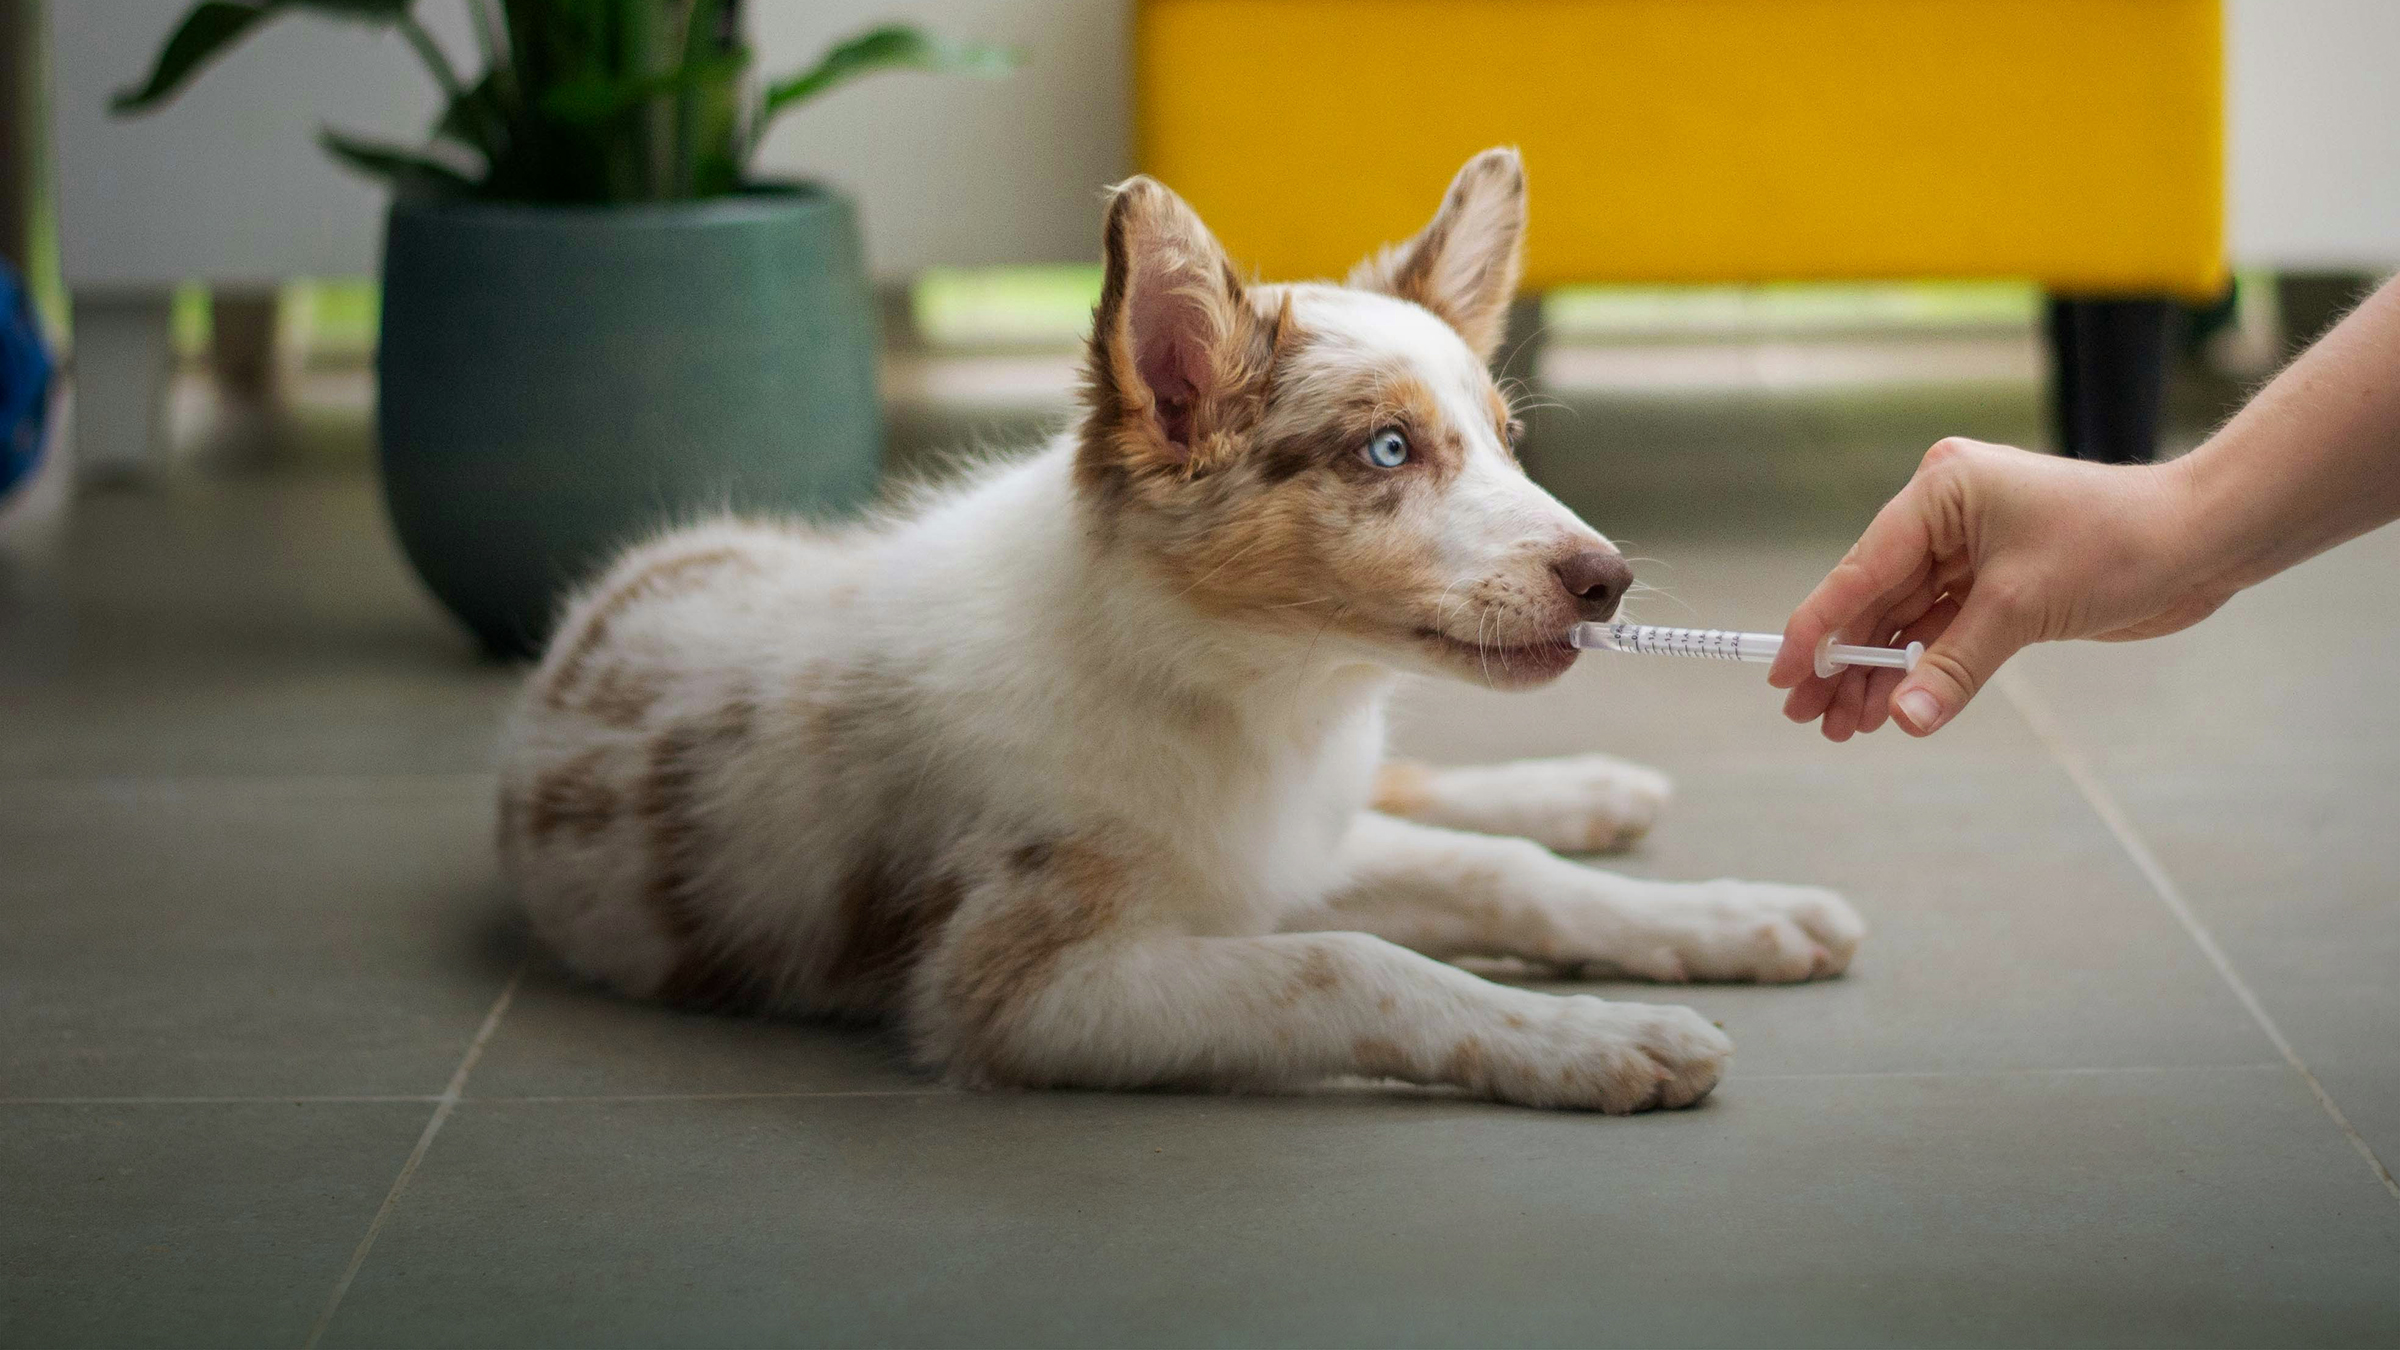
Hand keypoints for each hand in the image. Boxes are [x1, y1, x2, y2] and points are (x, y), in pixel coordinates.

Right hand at [1768, 438, 2226, 739]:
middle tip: (1808, 717)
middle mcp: (1946, 513)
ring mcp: (1970, 547)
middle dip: (1844, 662)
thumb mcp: (2022, 608)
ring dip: (1878, 673)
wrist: (2202, 541)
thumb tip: (1905, 719)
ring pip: (1903, 619)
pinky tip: (1894, 706)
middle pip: (1874, 597)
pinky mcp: (1995, 580)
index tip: (1783, 674)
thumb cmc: (2118, 545)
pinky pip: (1939, 627)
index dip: (1818, 627)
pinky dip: (1918, 667)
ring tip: (1846, 727)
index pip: (1862, 568)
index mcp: (1941, 491)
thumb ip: (1954, 666)